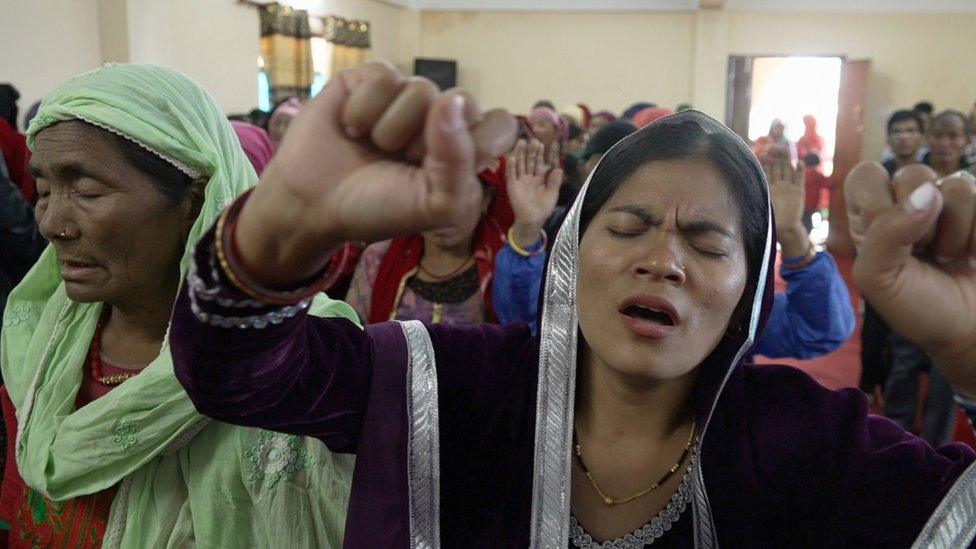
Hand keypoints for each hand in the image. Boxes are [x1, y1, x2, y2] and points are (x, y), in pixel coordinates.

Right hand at [236, 62, 517, 285]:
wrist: (312, 204)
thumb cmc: (376, 208)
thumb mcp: (432, 204)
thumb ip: (457, 162)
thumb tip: (453, 100)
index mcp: (463, 150)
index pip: (500, 126)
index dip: (477, 144)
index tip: (443, 172)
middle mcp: (440, 119)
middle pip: (464, 103)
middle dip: (427, 142)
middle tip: (400, 163)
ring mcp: (405, 98)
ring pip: (421, 89)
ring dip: (390, 130)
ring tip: (371, 147)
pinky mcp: (370, 80)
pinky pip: (384, 77)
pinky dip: (363, 110)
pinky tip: (350, 128)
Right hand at [505, 139, 562, 246]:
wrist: (532, 220)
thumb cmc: (543, 208)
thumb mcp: (552, 194)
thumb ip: (555, 181)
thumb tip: (559, 168)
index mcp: (539, 179)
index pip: (540, 163)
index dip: (541, 154)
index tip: (543, 144)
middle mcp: (529, 178)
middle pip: (529, 161)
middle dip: (531, 151)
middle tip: (533, 140)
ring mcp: (520, 181)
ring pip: (520, 165)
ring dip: (520, 154)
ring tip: (522, 142)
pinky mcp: (512, 186)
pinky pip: (511, 175)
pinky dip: (511, 167)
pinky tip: (513, 158)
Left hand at [763, 144, 807, 255]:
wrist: (785, 228)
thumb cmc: (770, 219)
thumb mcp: (759, 206)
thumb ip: (753, 197)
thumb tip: (738, 189)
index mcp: (768, 186)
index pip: (766, 169)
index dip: (765, 160)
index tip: (762, 151)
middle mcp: (779, 184)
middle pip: (778, 166)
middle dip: (776, 155)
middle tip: (773, 146)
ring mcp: (789, 186)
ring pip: (788, 169)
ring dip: (787, 159)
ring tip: (786, 148)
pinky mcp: (798, 192)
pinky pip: (799, 179)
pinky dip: (799, 171)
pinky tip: (799, 163)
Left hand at [850, 164, 975, 395]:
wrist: (969, 331)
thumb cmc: (917, 307)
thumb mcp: (879, 278)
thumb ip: (885, 233)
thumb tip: (927, 193)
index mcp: (872, 215)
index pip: (865, 175)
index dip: (878, 204)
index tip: (887, 240)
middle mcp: (910, 201)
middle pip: (914, 173)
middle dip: (921, 223)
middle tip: (924, 254)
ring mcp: (952, 203)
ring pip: (957, 186)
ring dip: (955, 233)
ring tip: (949, 257)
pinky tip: (973, 256)